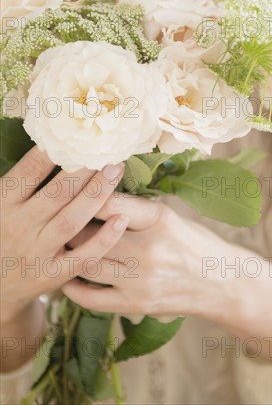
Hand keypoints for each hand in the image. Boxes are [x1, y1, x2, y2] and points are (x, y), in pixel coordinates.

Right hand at [0, 146, 126, 322]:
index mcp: (3, 204)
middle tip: (107, 150)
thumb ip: (24, 179)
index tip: (78, 135)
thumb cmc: (4, 231)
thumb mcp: (2, 204)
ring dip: (97, 195)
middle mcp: (19, 226)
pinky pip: (83, 257)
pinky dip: (104, 239)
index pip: (29, 172)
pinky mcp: (54, 274)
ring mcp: (37, 252)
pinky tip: (122, 219)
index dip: (54, 152)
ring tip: (116, 171)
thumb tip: (54, 141)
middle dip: (84, 170)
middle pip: (56, 194)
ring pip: (71, 221)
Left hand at [62, 194, 228, 317]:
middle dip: (71, 224)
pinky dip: (73, 286)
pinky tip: (68, 275)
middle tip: (60, 218)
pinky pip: (91, 298)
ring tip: (62, 243)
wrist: (220, 282)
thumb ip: (134, 208)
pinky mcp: (136, 305)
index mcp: (159, 219)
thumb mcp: (170, 215)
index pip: (109, 203)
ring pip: (86, 264)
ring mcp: (141, 280)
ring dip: (70, 253)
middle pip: (91, 234)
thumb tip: (93, 196)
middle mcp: (149, 249)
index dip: (85, 196)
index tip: (73, 192)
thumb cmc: (193, 241)